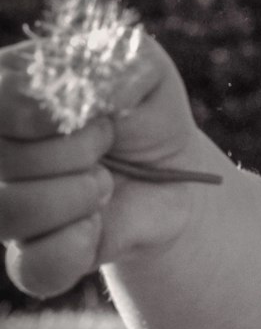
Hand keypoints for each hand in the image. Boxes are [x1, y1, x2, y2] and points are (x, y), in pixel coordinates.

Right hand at [0, 34, 207, 297]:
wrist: (174, 171)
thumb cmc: (145, 109)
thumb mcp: (143, 66)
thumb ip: (113, 61)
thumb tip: (82, 96)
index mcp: (4, 93)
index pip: (1, 104)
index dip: (52, 116)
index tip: (98, 114)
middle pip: (4, 160)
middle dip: (79, 152)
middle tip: (107, 145)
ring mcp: (5, 204)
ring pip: (9, 214)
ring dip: (79, 196)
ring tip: (106, 182)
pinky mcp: (31, 255)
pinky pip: (33, 268)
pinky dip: (75, 247)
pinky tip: (97, 225)